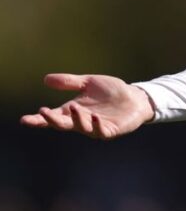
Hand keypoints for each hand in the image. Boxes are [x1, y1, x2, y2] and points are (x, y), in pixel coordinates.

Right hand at [20, 74, 154, 139]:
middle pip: (63, 124)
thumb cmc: (111, 91)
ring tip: (74, 107)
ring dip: (77, 119)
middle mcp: (82, 121)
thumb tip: (45, 79)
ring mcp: (96, 127)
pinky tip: (94, 117)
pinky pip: (101, 131)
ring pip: (82, 127)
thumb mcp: (88, 83)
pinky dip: (96, 125)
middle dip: (52, 120)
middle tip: (43, 113)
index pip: (53, 117)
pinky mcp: (111, 130)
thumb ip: (69, 82)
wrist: (135, 96)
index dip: (39, 119)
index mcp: (74, 111)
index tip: (25, 119)